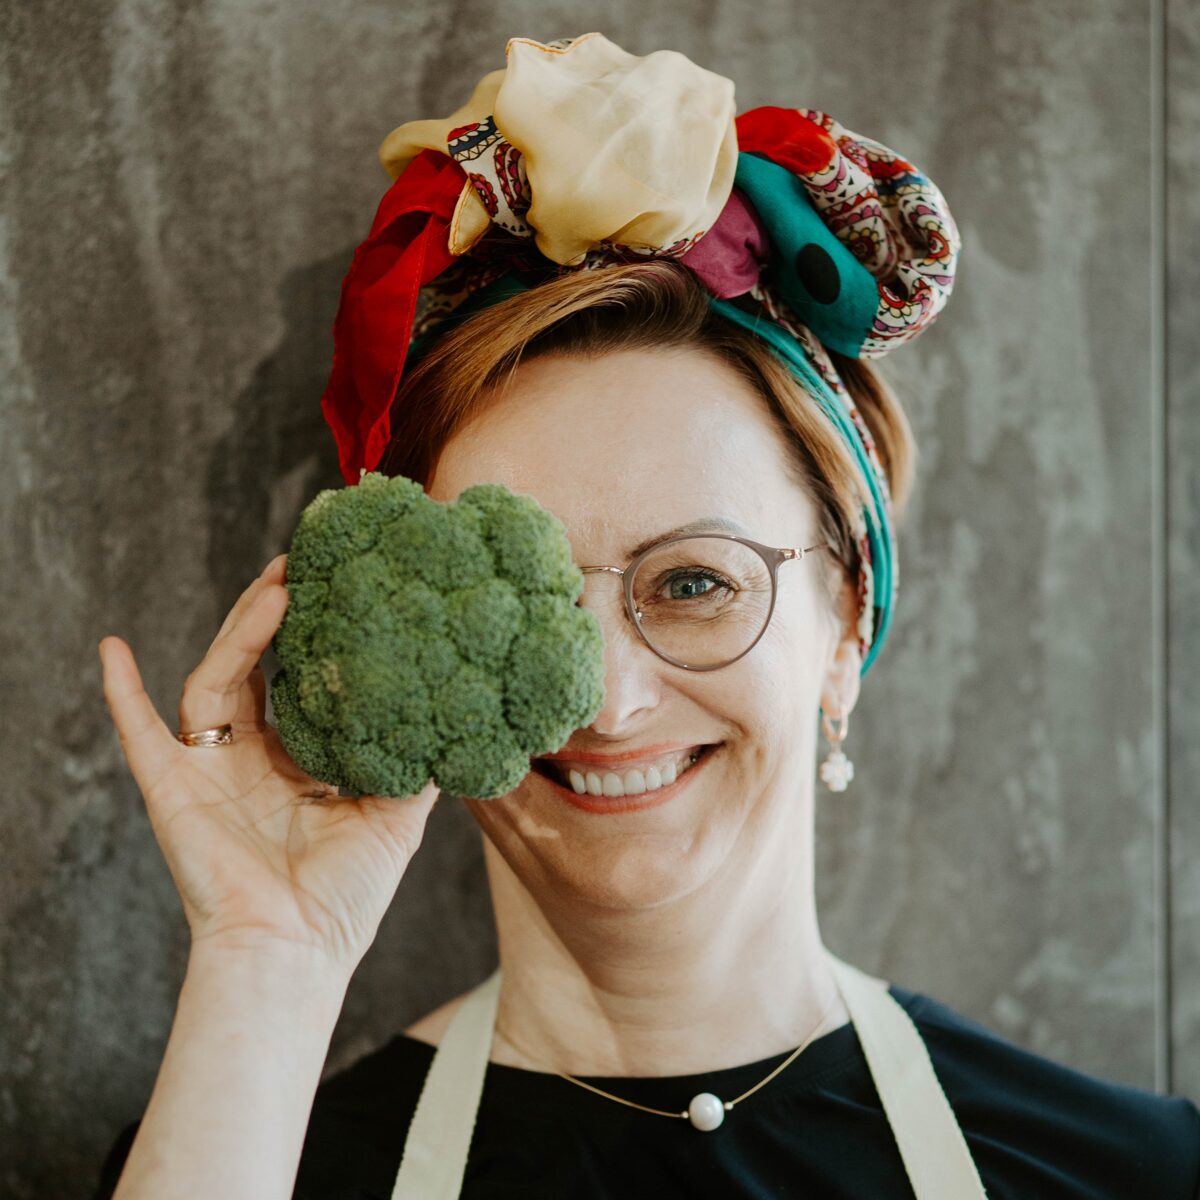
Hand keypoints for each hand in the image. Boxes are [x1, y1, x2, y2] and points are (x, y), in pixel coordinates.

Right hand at [98, 554, 439, 975]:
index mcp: (296, 763)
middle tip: (299, 566)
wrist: (297, 953)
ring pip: (215, 681)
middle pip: (252, 667)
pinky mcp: (171, 791)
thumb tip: (457, 714)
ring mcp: (208, 772)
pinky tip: (112, 647)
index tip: (337, 584)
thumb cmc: (344, 896)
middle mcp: (249, 760)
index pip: (298, 681)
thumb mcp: (397, 817)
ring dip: (238, 633)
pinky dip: (119, 692)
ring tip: (273, 590)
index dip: (313, 635)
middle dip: (271, 614)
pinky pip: (138, 733)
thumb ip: (417, 763)